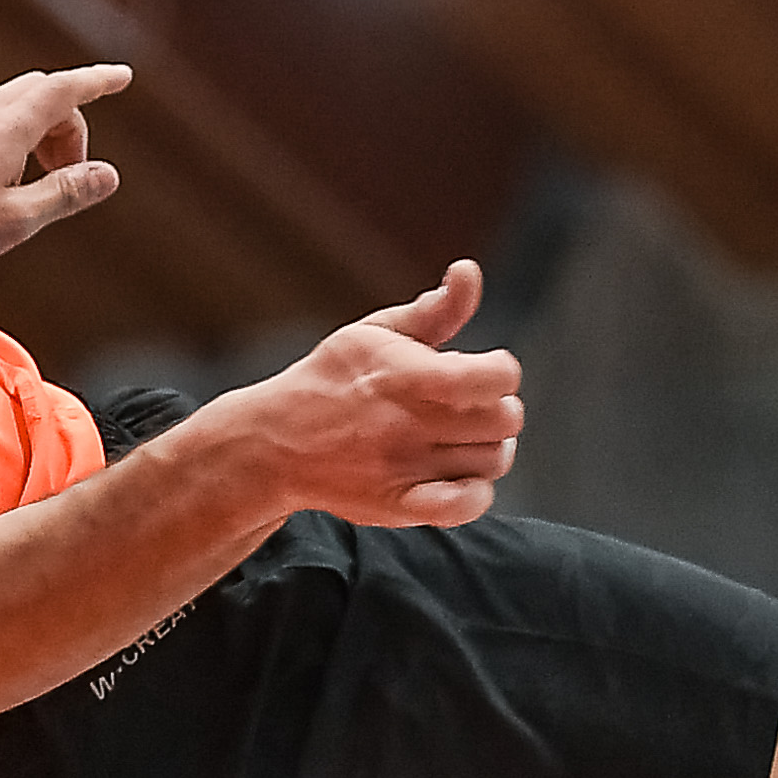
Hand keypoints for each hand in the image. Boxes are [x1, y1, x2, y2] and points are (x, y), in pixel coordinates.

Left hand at [0, 65, 130, 267]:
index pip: (64, 88)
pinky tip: (5, 182)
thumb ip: (65, 193)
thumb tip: (107, 175)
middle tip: (69, 175)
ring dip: (44, 134)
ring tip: (35, 186)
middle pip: (46, 93)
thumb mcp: (17, 218)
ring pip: (20, 105)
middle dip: (71, 124)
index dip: (97, 80)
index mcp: (8, 127)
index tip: (121, 77)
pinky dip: (18, 138)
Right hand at [189, 262, 521, 529]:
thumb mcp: (375, 333)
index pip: (497, 377)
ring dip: (488, 448)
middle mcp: (408, 424)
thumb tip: (469, 271)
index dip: (501, 372)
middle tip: (473, 409)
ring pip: (492, 461)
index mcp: (406, 375)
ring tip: (463, 439)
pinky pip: (465, 506)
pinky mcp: (398, 505)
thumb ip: (433, 310)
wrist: (273, 444)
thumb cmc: (331, 380)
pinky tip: (461, 477)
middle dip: (498, 409)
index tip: (481, 373)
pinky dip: (475, 494)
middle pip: (504, 420)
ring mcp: (404, 468)